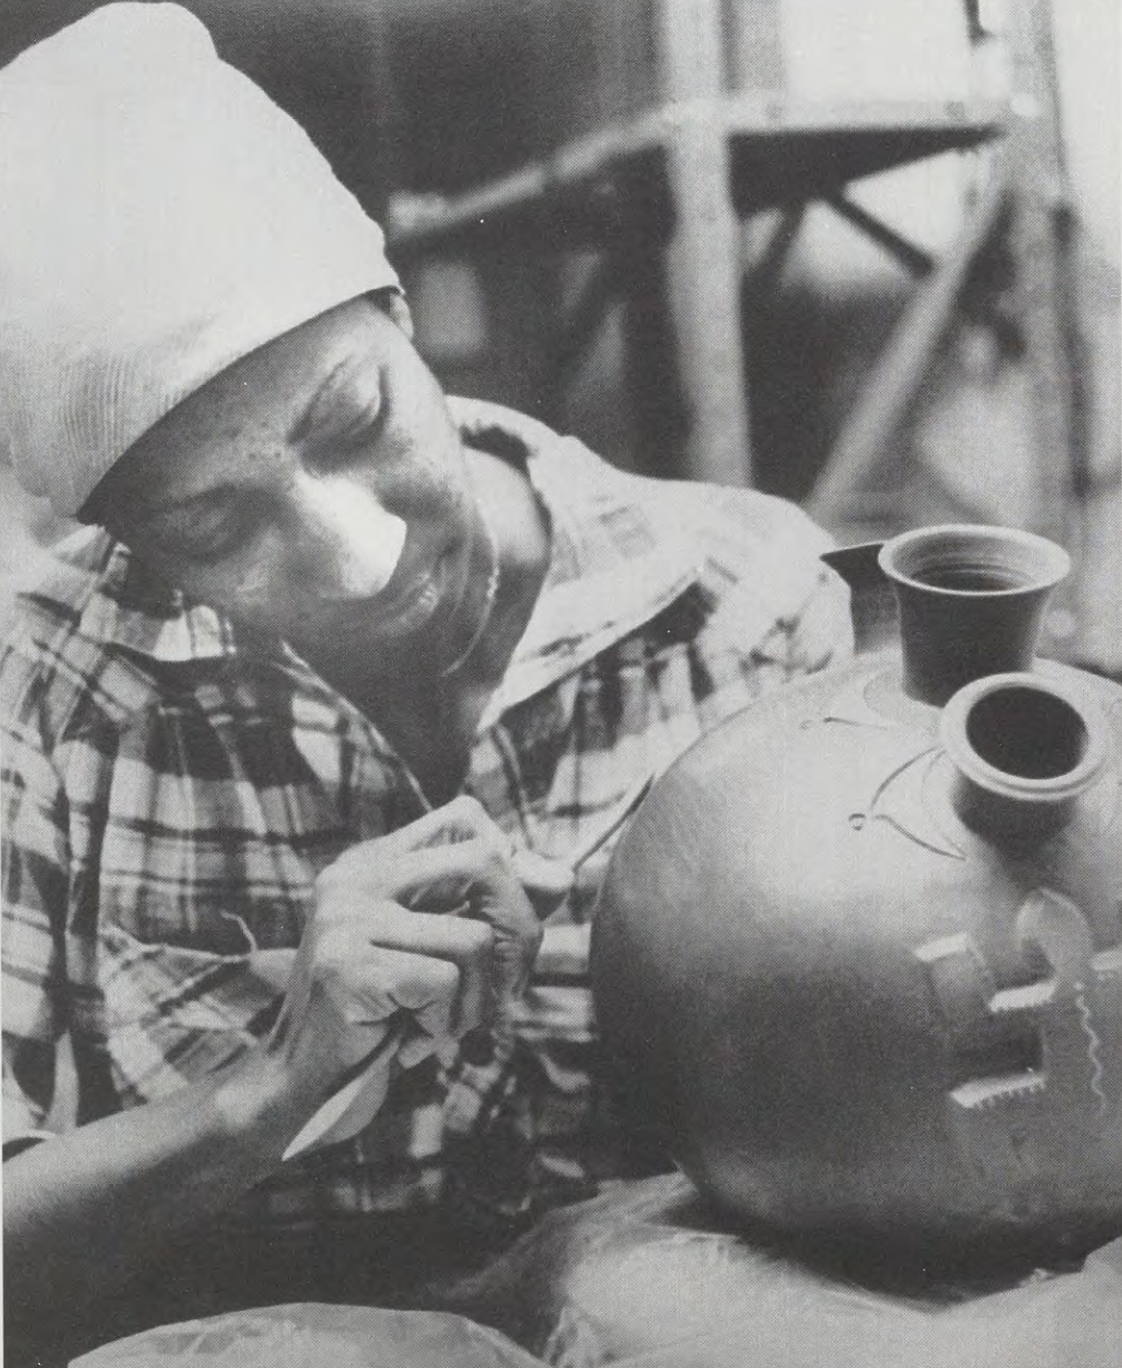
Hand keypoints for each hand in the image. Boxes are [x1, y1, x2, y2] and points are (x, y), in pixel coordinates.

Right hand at [258, 796, 542, 1150]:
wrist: (301, 1091)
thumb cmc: (381, 1022)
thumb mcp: (443, 957)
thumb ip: (496, 912)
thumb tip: (561, 877)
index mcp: (374, 863)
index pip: (466, 818)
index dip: (508, 868)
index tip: (503, 928)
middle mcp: (356, 876)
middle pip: (486, 861)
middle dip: (518, 934)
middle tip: (502, 992)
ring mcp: (346, 916)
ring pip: (475, 938)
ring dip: (476, 1003)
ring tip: (439, 1027)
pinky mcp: (348, 964)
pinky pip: (444, 983)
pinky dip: (442, 1026)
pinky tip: (407, 1044)